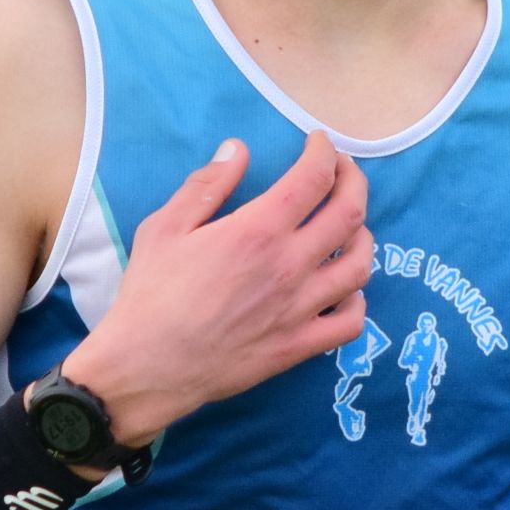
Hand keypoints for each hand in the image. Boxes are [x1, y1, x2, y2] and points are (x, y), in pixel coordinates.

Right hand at [59, 129, 369, 446]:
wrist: (148, 366)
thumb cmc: (151, 294)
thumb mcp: (165, 227)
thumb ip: (206, 185)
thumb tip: (238, 149)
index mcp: (258, 231)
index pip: (314, 178)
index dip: (325, 152)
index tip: (319, 143)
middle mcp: (290, 266)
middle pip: (350, 213)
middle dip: (354, 181)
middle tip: (344, 171)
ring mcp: (300, 309)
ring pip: (359, 265)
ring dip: (361, 237)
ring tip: (349, 227)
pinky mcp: (299, 346)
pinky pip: (350, 322)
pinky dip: (356, 300)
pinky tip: (342, 289)